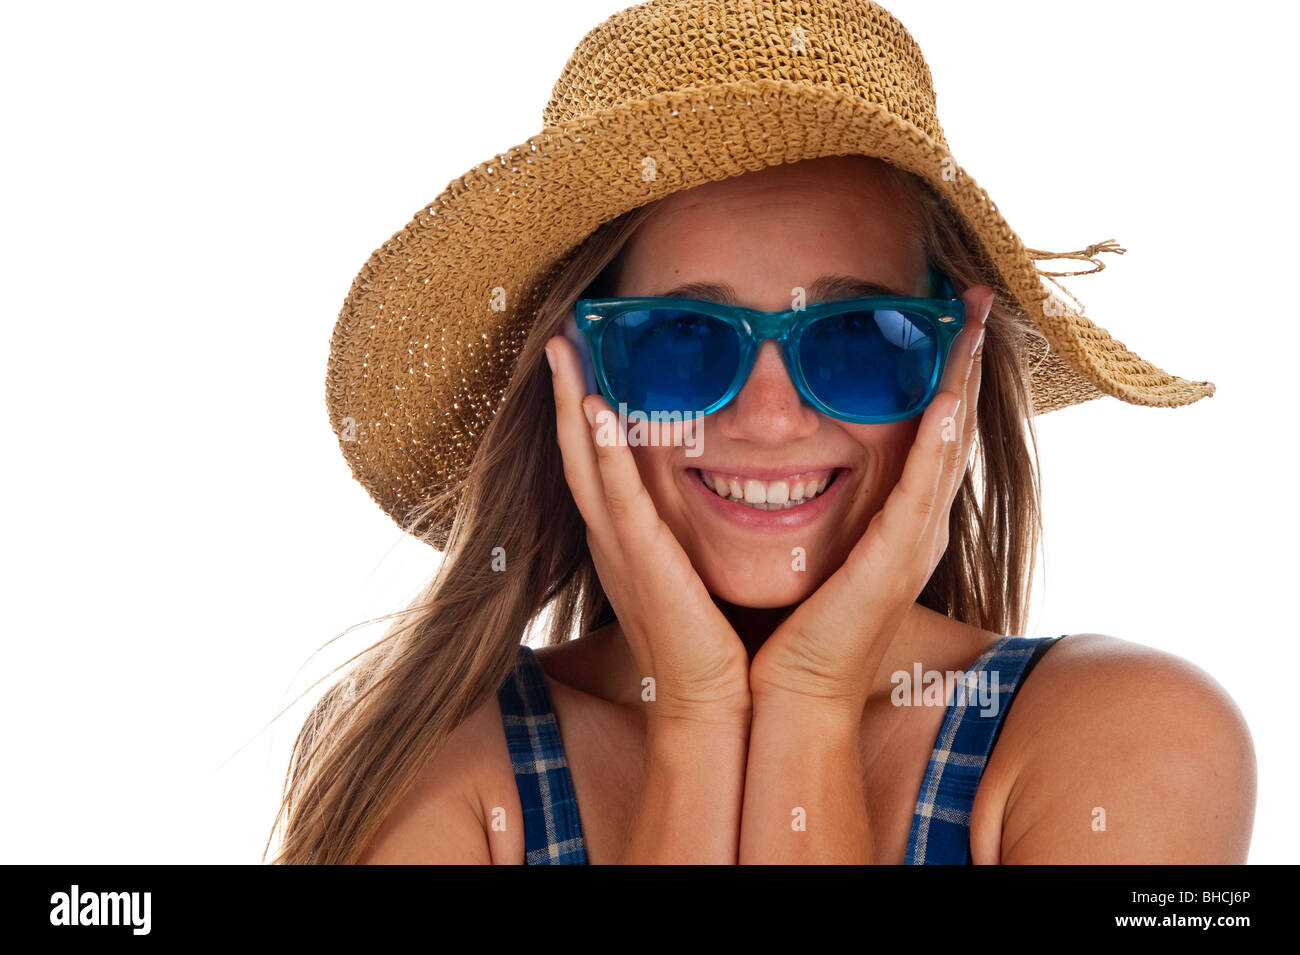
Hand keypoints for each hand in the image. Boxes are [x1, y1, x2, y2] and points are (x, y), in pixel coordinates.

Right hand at [545, 336, 752, 728]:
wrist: (714, 705)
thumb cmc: (717, 646)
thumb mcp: (699, 576)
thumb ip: (694, 538)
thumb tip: (730, 498)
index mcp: (627, 542)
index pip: (596, 464)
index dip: (582, 413)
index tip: (583, 362)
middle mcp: (612, 539)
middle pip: (576, 451)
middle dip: (564, 394)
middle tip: (559, 338)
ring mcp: (619, 549)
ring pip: (582, 462)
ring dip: (570, 404)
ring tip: (561, 350)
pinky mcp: (639, 561)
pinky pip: (614, 494)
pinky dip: (599, 450)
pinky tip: (593, 407)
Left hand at [748, 286, 993, 714]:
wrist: (784, 694)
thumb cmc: (786, 622)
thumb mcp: (798, 541)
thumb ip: (802, 497)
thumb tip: (771, 445)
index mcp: (895, 520)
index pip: (927, 428)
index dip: (941, 369)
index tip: (942, 311)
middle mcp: (916, 526)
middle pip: (952, 424)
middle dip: (965, 357)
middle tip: (972, 295)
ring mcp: (913, 544)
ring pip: (950, 443)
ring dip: (963, 377)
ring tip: (971, 318)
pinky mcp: (896, 565)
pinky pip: (924, 490)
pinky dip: (937, 441)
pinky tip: (946, 397)